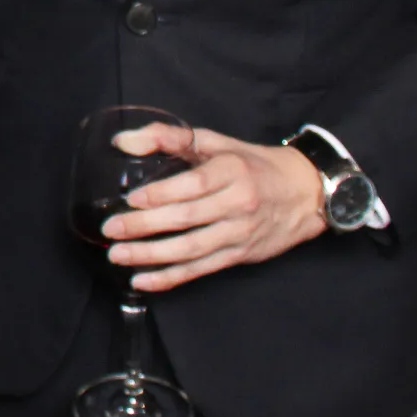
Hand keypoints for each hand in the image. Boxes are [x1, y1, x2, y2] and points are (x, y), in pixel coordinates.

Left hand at [103, 120, 327, 292]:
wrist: (305, 193)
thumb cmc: (252, 164)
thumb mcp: (216, 142)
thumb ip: (169, 137)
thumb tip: (122, 140)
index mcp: (232, 171)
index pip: (194, 185)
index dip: (162, 194)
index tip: (131, 199)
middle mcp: (238, 204)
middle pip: (187, 218)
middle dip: (145, 226)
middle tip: (111, 230)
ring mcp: (240, 233)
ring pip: (192, 249)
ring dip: (152, 256)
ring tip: (118, 255)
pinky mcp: (240, 255)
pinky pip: (202, 269)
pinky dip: (171, 277)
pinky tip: (143, 280)